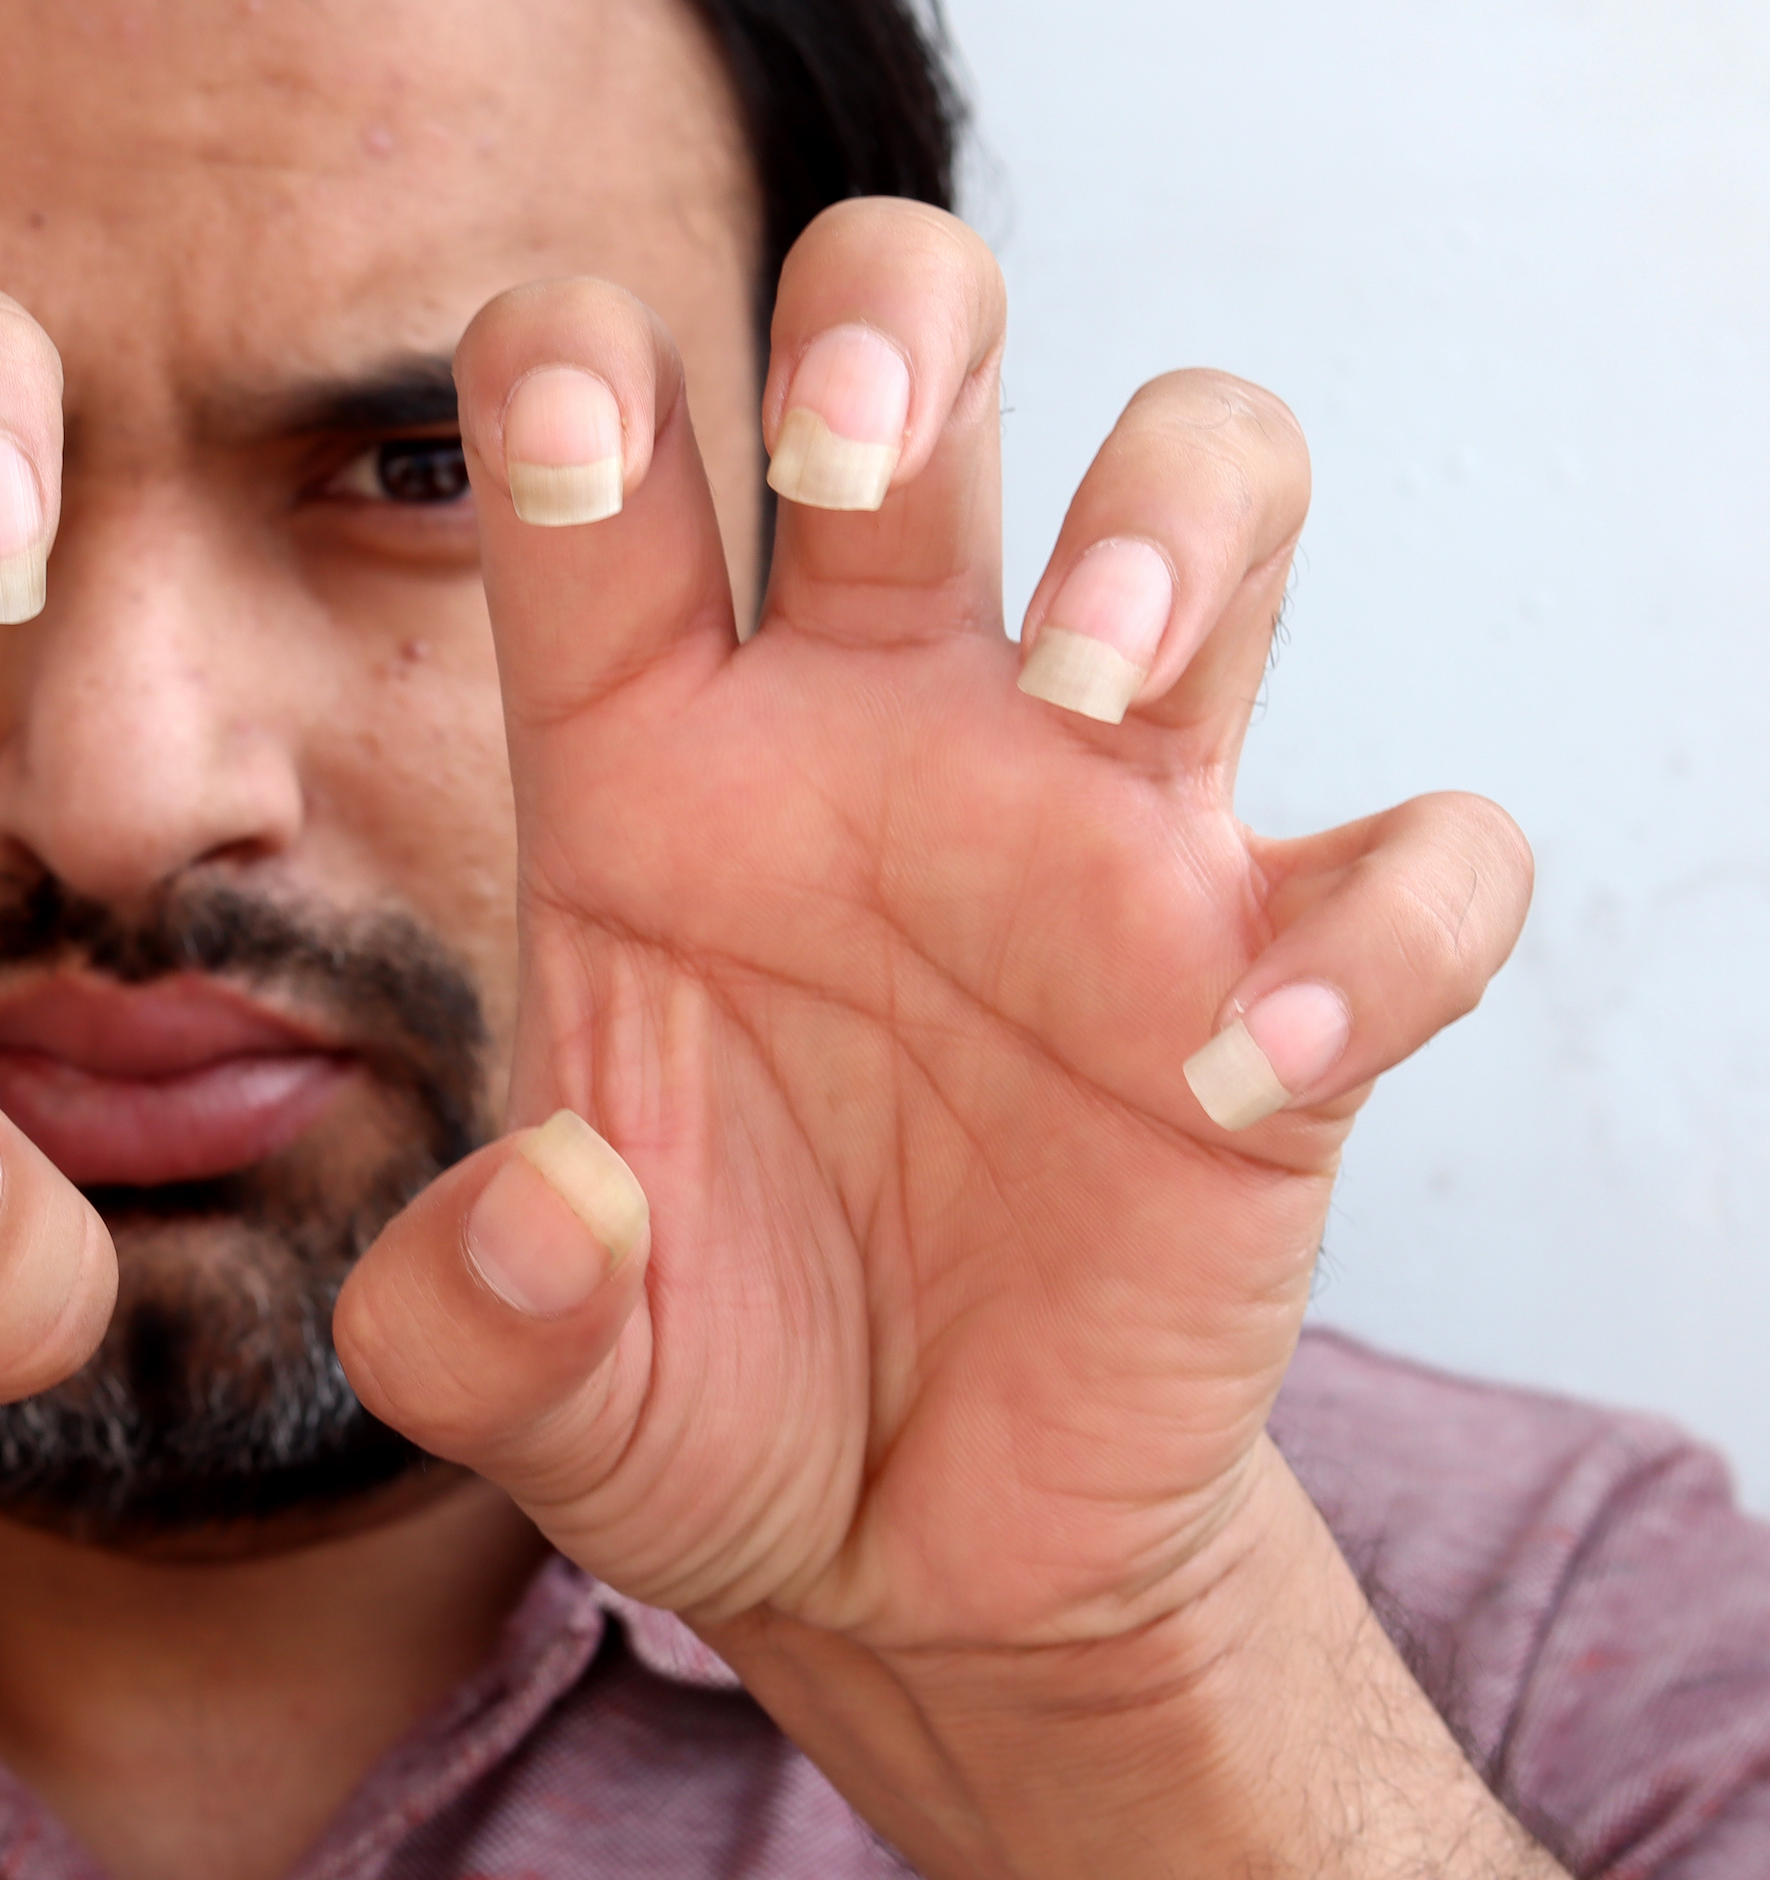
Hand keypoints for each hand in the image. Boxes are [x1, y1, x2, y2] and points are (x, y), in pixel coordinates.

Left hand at [332, 201, 1531, 1658]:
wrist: (901, 1551)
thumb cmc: (699, 1390)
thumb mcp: (526, 1390)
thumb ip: (462, 1319)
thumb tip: (547, 1207)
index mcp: (649, 763)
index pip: (597, 473)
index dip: (574, 379)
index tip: (568, 422)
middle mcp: (872, 738)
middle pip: (913, 365)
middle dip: (897, 328)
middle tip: (848, 453)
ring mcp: (1089, 833)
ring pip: (1203, 494)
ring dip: (1171, 526)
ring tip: (1090, 680)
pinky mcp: (1279, 983)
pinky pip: (1418, 863)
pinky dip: (1381, 932)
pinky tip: (1245, 1065)